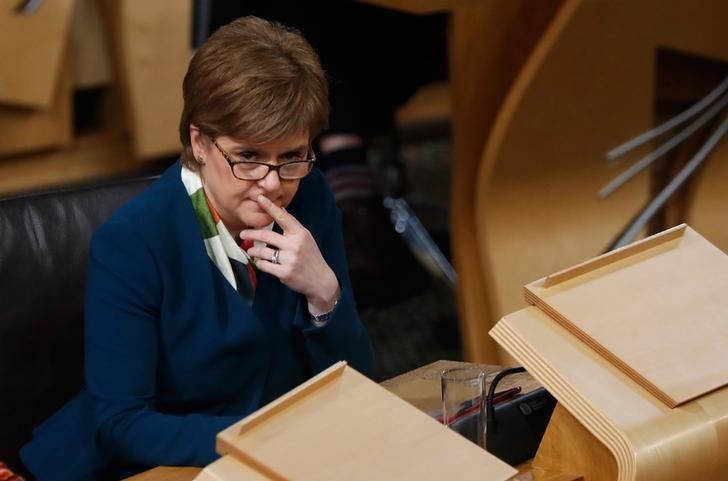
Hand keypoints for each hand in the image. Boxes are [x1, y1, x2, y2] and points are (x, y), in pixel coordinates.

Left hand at [240, 195, 338, 314]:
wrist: (321, 280)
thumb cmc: (311, 257)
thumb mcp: (306, 238)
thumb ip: (292, 227)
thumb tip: (280, 211)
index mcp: (300, 234)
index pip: (283, 217)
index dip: (270, 207)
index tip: (260, 198)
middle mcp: (295, 245)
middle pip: (266, 235)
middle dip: (251, 233)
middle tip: (243, 232)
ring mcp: (290, 259)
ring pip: (262, 251)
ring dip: (253, 250)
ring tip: (250, 250)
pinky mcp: (284, 273)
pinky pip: (264, 265)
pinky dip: (259, 263)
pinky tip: (260, 262)